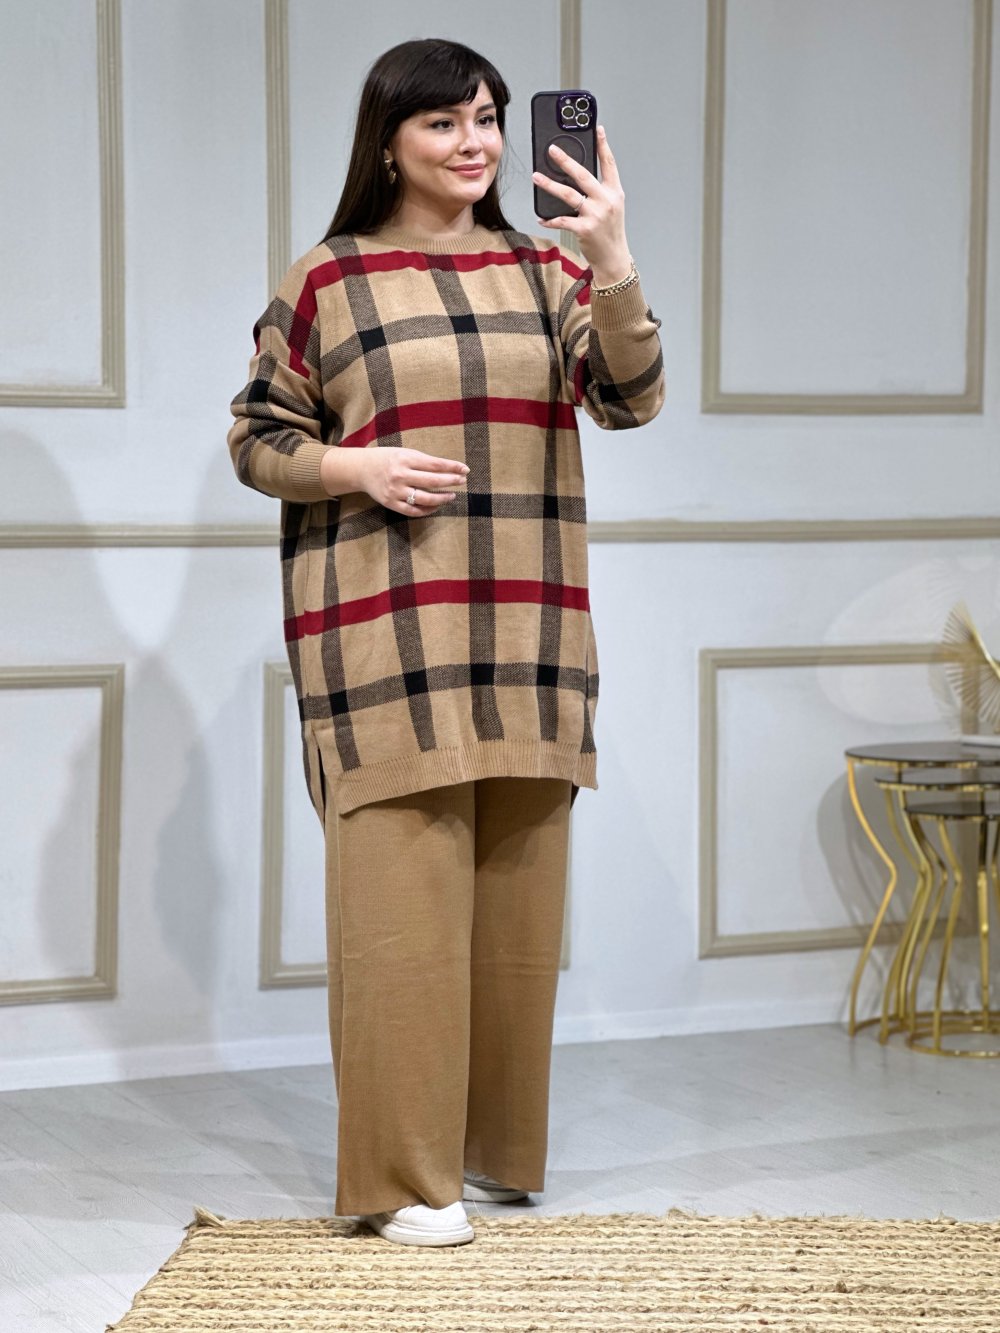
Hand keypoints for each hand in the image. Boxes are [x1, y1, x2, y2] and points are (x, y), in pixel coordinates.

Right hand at [356, 447, 468, 516]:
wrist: (362, 469)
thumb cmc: (388, 459)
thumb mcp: (405, 453)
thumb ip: (424, 461)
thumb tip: (450, 469)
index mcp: (405, 459)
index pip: (435, 464)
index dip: (452, 467)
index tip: (465, 470)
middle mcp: (400, 475)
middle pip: (432, 481)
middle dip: (451, 481)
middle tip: (462, 481)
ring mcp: (395, 491)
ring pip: (425, 499)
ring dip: (442, 498)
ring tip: (451, 496)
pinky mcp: (391, 503)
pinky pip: (414, 511)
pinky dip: (428, 510)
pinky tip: (436, 505)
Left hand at [532, 124, 630, 284]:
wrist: (613, 258)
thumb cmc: (610, 233)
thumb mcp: (612, 207)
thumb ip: (600, 191)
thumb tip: (577, 176)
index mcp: (614, 192)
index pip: (609, 164)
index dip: (603, 145)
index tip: (597, 129)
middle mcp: (606, 201)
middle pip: (583, 174)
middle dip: (565, 160)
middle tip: (552, 150)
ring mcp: (595, 214)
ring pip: (568, 194)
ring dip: (549, 184)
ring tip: (536, 176)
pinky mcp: (584, 228)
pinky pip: (562, 220)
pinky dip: (550, 219)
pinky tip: (541, 217)